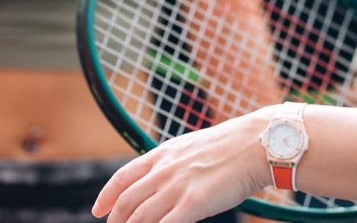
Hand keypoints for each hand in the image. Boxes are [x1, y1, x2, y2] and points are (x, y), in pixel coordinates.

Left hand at [94, 109, 272, 222]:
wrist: (257, 143)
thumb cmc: (233, 146)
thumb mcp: (193, 146)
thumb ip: (175, 162)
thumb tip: (166, 176)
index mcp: (164, 153)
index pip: (123, 177)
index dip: (106, 196)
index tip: (99, 210)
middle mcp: (165, 170)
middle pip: (127, 202)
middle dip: (117, 221)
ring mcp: (177, 187)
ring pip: (140, 218)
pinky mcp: (193, 203)